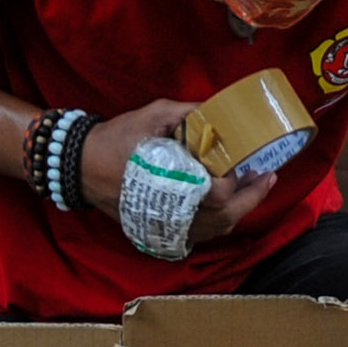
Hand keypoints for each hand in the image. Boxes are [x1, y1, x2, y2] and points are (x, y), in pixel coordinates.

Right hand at [83, 99, 275, 245]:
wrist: (79, 167)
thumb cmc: (115, 140)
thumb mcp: (152, 115)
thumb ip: (187, 113)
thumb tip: (217, 110)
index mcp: (172, 186)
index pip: (217, 195)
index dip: (237, 183)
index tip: (249, 164)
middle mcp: (171, 214)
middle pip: (225, 218)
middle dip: (252, 199)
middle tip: (268, 177)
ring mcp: (165, 227)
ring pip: (214, 231)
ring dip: (238, 211)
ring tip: (254, 190)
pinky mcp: (159, 232)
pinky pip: (198, 236)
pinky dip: (218, 223)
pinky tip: (228, 206)